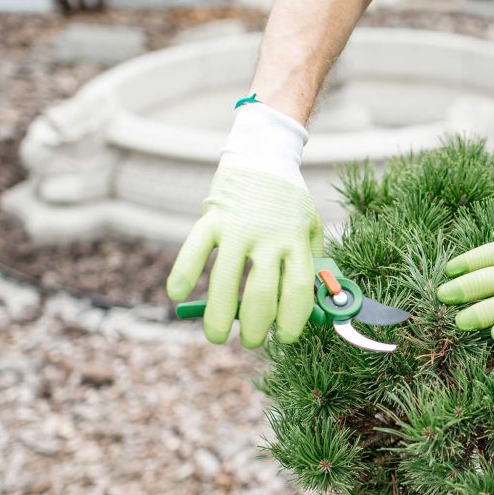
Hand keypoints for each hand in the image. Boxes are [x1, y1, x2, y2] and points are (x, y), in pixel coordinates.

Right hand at [166, 100, 322, 347]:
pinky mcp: (214, 216)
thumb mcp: (311, 228)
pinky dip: (183, 273)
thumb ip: (312, 263)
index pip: (298, 291)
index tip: (286, 337)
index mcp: (297, 241)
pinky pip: (195, 248)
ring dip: (220, 316)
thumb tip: (315, 306)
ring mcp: (239, 226)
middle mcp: (270, 235)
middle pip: (262, 294)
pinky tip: (178, 295)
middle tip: (252, 341)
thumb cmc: (289, 201)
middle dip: (257, 327)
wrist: (264, 153)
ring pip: (226, 280)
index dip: (293, 321)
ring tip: (218, 336)